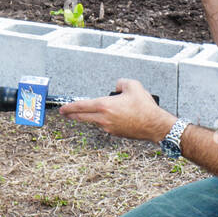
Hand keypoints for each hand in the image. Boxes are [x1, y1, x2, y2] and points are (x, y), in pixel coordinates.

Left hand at [58, 79, 175, 143]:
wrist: (154, 125)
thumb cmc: (144, 107)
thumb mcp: (133, 86)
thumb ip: (121, 82)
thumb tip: (117, 86)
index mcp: (104, 106)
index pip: (81, 106)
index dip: (69, 107)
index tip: (62, 109)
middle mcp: (103, 118)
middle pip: (82, 117)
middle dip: (72, 115)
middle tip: (65, 113)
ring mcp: (108, 128)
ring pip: (94, 121)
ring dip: (90, 117)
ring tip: (91, 111)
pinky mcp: (115, 133)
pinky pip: (105, 125)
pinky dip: (103, 120)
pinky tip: (112, 116)